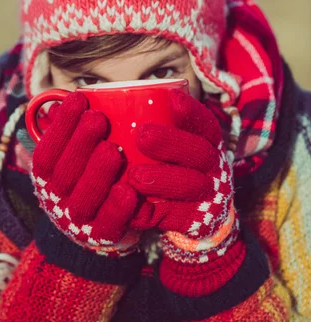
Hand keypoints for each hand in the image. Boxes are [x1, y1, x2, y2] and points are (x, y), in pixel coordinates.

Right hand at [31, 92, 141, 256]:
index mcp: (47, 179)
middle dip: (80, 144)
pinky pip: (108, 227)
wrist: (98, 231)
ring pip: (83, 201)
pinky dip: (117, 209)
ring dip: (96, 174)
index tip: (78, 99)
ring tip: (113, 150)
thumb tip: (60, 101)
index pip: (46, 152)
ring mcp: (79, 223)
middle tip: (98, 119)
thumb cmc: (89, 179)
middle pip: (63, 175)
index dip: (60, 126)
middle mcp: (57, 201)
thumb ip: (70, 132)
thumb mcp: (76, 156)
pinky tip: (129, 191)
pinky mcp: (103, 239)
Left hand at [128, 90, 244, 294]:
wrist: (202, 222)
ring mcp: (208, 195)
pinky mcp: (196, 222)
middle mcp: (213, 167)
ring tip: (134, 176)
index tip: (173, 99)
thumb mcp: (175, 148)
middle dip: (172, 142)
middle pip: (200, 152)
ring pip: (191, 185)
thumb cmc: (176, 171)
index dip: (192, 112)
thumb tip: (107, 99)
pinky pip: (175, 217)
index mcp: (207, 144)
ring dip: (163, 179)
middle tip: (142, 135)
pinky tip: (132, 206)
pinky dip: (153, 212)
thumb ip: (155, 129)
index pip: (206, 124)